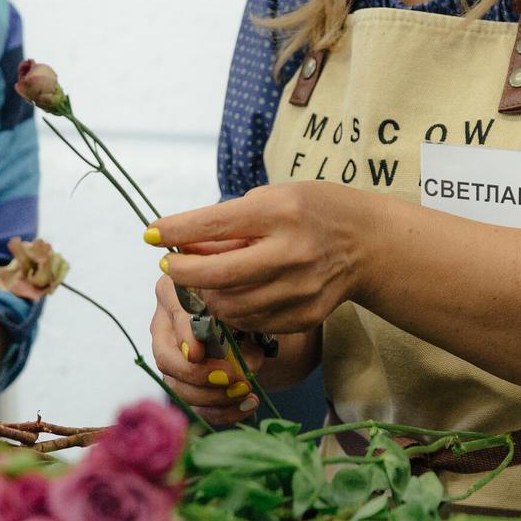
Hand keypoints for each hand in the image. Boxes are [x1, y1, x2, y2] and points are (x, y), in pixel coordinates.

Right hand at [148, 276, 255, 424]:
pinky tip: (247, 406)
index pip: (174, 315)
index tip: (198, 354)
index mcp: (176, 291)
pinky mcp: (184, 384)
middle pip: (165, 358)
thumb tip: (241, 366)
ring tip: (245, 392)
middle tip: (232, 379)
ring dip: (213, 397)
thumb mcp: (245, 308)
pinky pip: (194, 406)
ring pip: (177, 387)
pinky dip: (222, 411)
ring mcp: (171, 358)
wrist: (256, 325)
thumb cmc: (245, 305)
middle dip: (198, 375)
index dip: (184, 337)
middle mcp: (165, 325)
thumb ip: (241, 329)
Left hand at [153, 182, 375, 332]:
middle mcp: (292, 252)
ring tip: (202, 281)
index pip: (213, 225)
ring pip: (230, 306)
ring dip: (205, 296)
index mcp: (281, 213)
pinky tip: (231, 295)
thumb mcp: (273, 199)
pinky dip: (233, 311)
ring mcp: (300, 289)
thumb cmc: (312, 210)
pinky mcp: (305, 316)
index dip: (175, 231)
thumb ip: (229, 223)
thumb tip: (182, 246)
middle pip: (217, 275)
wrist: (368, 243)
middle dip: (183, 273)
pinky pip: (252, 321)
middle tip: (170, 267)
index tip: (152, 234)